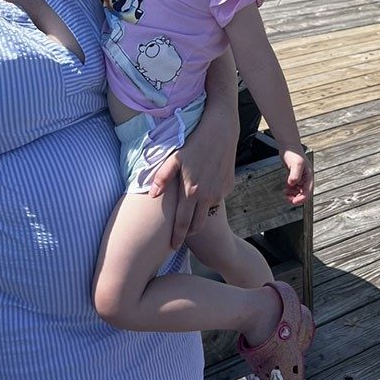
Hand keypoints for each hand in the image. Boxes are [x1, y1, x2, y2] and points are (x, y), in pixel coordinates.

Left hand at [150, 119, 236, 248]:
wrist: (221, 132)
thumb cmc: (193, 142)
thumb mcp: (174, 158)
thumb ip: (162, 178)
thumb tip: (151, 194)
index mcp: (191, 191)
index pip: (183, 223)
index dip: (177, 237)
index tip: (172, 247)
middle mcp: (208, 196)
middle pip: (197, 224)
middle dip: (189, 232)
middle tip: (180, 235)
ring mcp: (220, 192)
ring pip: (208, 212)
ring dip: (200, 215)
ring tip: (191, 213)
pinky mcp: (229, 186)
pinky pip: (217, 198)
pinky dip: (210, 198)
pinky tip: (204, 188)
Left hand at [281, 148, 312, 205]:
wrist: (288, 146)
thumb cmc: (294, 152)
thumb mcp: (296, 164)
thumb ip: (295, 175)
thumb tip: (293, 184)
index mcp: (309, 176)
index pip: (307, 192)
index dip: (301, 198)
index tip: (294, 201)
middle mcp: (305, 178)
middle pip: (303, 193)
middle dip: (296, 198)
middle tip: (288, 199)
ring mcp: (300, 177)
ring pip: (298, 191)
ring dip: (292, 195)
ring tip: (285, 194)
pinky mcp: (294, 176)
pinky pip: (294, 187)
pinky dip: (290, 190)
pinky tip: (285, 190)